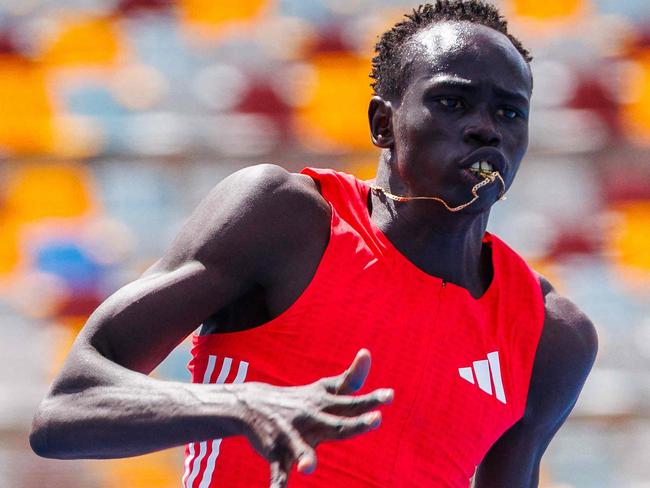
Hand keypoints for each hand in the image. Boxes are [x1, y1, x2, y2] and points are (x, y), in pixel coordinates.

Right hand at [232, 348, 392, 487]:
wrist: (252, 404)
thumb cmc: (300, 400)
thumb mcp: (324, 388)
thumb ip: (350, 377)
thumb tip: (367, 352)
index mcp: (325, 405)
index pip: (352, 401)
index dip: (371, 399)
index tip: (390, 395)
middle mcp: (311, 419)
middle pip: (338, 425)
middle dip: (357, 423)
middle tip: (377, 420)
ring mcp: (292, 436)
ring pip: (301, 448)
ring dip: (305, 457)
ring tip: (309, 467)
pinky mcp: (275, 452)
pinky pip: (278, 471)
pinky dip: (278, 484)